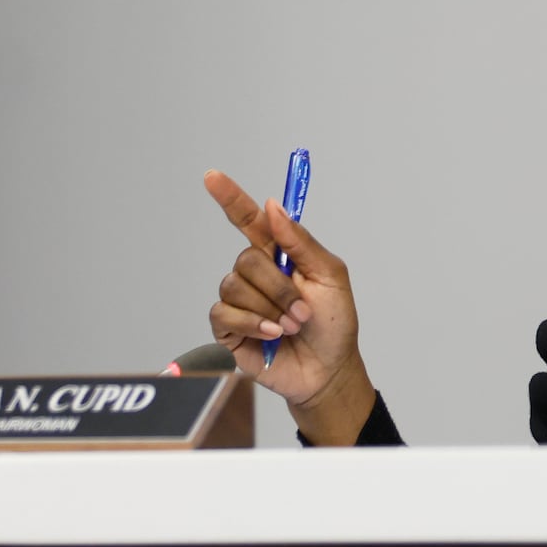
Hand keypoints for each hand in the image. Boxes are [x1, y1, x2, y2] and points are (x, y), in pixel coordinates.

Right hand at [204, 169, 374, 442]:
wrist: (328, 370)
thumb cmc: (334, 324)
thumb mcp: (330, 277)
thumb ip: (300, 242)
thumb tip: (273, 207)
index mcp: (281, 255)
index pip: (249, 220)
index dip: (230, 197)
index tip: (212, 177)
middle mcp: (256, 274)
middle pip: (247, 257)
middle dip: (279, 286)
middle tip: (302, 309)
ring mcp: (240, 300)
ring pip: (235, 285)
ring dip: (271, 307)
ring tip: (291, 325)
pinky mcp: (228, 328)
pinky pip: (226, 313)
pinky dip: (254, 323)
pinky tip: (272, 335)